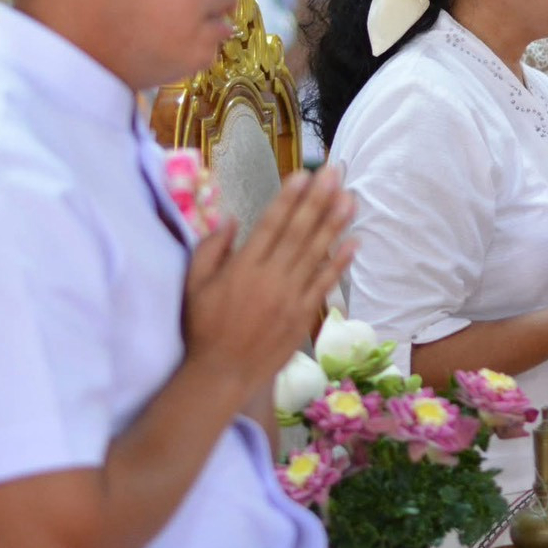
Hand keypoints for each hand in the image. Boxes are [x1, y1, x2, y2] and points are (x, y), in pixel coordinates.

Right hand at [181, 166, 355, 394]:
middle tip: (334, 173)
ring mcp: (290, 297)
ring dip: (334, 224)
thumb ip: (210, 249)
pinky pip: (324, 285)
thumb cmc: (202, 327)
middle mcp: (270, 277)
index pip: (270, 224)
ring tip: (350, 198)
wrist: (221, 374)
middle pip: (298, 232)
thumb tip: (230, 218)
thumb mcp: (194, 284)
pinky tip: (353, 243)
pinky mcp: (302, 316)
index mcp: (243, 267)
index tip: (303, 174)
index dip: (289, 198)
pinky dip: (339, 263)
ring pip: (316, 253)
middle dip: (318, 199)